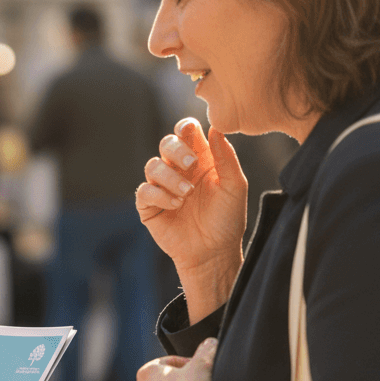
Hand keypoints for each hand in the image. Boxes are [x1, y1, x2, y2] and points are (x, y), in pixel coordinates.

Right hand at [136, 118, 246, 319]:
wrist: (213, 253)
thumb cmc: (227, 220)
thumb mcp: (235, 187)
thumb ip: (226, 157)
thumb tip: (215, 129)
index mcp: (200, 160)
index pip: (186, 133)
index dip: (185, 128)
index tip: (190, 131)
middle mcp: (178, 170)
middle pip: (166, 144)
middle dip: (176, 150)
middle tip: (190, 165)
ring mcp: (162, 187)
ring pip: (152, 166)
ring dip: (169, 177)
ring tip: (186, 194)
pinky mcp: (149, 206)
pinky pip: (144, 190)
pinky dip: (159, 195)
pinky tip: (175, 205)